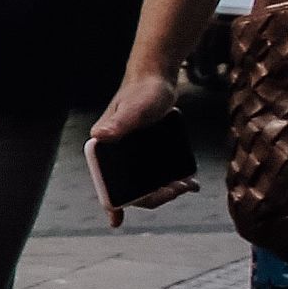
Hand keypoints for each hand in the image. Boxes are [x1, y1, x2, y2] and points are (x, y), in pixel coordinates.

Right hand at [88, 70, 186, 231]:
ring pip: (146, 184)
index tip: (136, 210)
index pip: (111, 188)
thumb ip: (119, 122)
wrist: (156, 78)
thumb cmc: (142, 90)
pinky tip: (187, 181)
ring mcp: (130, 155)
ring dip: (166, 190)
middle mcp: (113, 156)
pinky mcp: (145, 151)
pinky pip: (154, 173)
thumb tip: (100, 135)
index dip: (125, 203)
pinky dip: (170, 180)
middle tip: (181, 187)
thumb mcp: (134, 108)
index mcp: (102, 151)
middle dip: (158, 195)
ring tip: (187, 186)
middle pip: (132, 189)